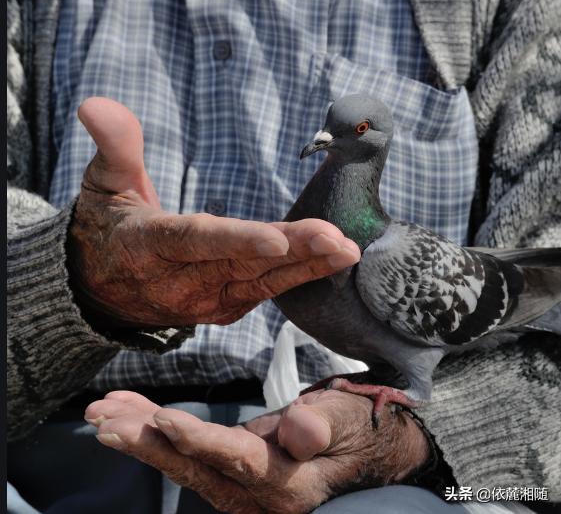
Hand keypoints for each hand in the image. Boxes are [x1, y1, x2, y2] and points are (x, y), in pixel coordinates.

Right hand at [68, 97, 359, 326]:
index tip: (278, 239)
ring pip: (261, 282)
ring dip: (308, 268)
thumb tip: (95, 103)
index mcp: (150, 247)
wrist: (103, 289)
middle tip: (340, 242)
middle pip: (242, 265)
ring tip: (348, 252)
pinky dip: (299, 277)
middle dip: (294, 253)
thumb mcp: (103, 184)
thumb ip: (113, 146)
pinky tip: (331, 262)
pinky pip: (264, 291)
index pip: (195, 242)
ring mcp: (204, 300)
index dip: (235, 240)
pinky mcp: (223, 306)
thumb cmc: (109, 229)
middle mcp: (181, 281)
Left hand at [85, 389, 428, 513]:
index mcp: (287, 484)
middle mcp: (256, 494)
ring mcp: (241, 486)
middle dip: (146, 442)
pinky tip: (135, 413)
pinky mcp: (232, 469)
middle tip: (103, 418)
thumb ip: (321, 426)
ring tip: (102, 412)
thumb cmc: (358, 428)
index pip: (234, 460)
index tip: (160, 419)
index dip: (196, 440)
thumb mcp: (347, 421)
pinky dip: (160, 432)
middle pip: (193, 468)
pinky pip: (189, 453)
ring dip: (140, 436)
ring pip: (182, 462)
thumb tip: (296, 429)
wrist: (362, 445)